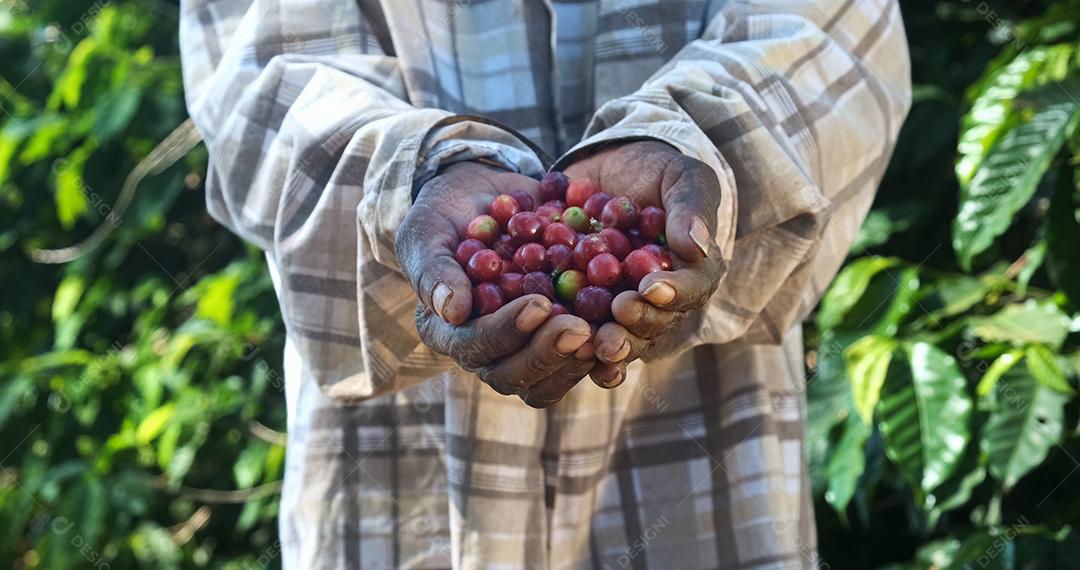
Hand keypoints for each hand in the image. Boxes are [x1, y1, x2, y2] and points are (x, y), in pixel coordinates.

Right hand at [396, 162, 595, 406]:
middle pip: (514, 377)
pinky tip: (626, 331)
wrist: (483, 198)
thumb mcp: (427, 232)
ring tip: (604, 334)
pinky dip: (604, 351)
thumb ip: (434, 270)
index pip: (475, 348)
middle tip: (578, 327)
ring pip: (550, 381)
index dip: (506, 332)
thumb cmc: (444, 216)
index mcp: (450, 333)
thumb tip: (452, 312)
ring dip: (577, 362)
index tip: (537, 304)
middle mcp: (488, 352)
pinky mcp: (558, 336)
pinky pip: (582, 360)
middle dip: (547, 354)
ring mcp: (525, 348)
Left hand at [562, 141, 726, 386]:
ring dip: (610, 344)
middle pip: (657, 322)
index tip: (650, 288)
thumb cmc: (653, 171)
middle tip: (619, 313)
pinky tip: (570, 357)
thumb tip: (697, 245)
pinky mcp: (591, 312)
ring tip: (591, 344)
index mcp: (693, 271)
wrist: (604, 174)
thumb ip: (690, 206)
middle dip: (639, 323)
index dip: (674, 292)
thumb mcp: (679, 175)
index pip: (692, 288)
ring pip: (624, 336)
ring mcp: (626, 308)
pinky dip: (580, 349)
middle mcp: (663, 300)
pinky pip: (588, 335)